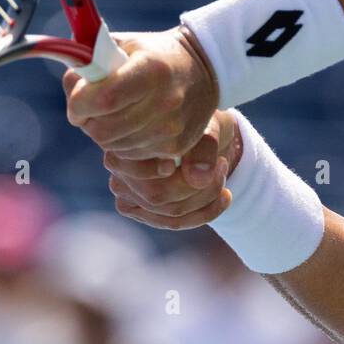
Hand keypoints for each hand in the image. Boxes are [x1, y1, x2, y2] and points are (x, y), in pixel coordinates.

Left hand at [64, 26, 218, 164]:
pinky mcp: (176, 147)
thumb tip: (72, 88)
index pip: (103, 99)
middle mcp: (165, 101)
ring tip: (115, 114)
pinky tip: (131, 126)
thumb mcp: (123, 44)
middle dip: (87, 121)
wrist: (204, 69)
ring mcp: (172, 128)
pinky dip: (123, 144)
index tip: (78, 100)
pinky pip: (131, 156)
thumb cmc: (152, 54)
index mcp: (151, 70)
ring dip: (104, 134)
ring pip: (113, 147)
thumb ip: (89, 61)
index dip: (80, 104)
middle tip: (92, 109)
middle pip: (103, 130)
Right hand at [103, 109, 242, 230]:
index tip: (217, 160)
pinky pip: (173, 222)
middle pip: (158, 197)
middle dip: (201, 190)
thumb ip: (203, 148)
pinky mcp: (139, 210)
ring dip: (206, 201)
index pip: (151, 173)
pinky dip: (204, 213)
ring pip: (169, 214)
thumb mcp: (206, 127)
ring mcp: (125, 194)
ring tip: (224, 177)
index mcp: (124, 144)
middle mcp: (118, 170)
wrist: (197, 127)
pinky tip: (225, 197)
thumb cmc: (196, 121)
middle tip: (224, 166)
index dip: (184, 176)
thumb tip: (198, 179)